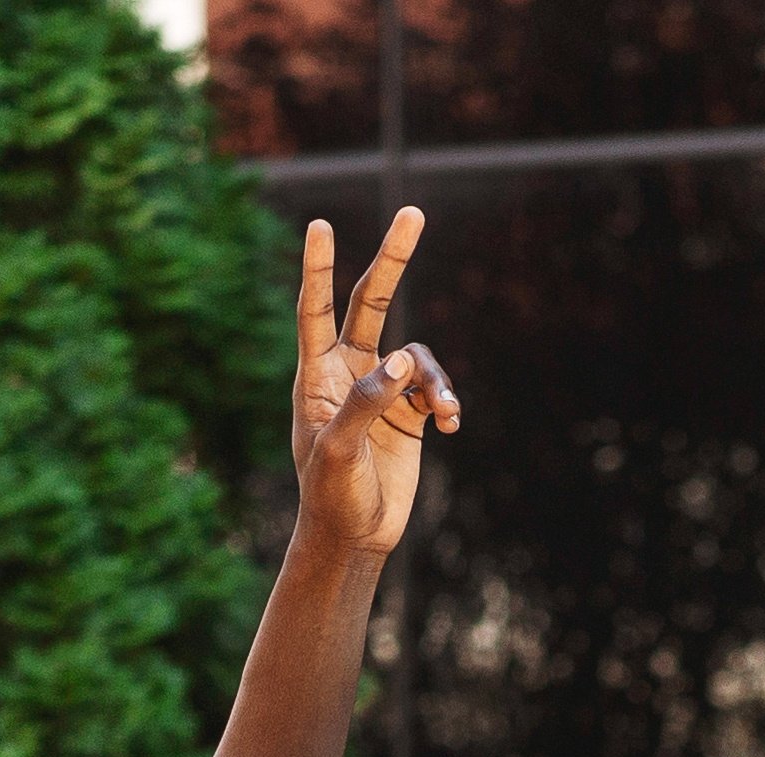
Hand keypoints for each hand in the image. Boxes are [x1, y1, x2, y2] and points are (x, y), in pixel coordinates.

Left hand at [291, 208, 463, 556]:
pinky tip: (451, 426)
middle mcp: (348, 370)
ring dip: (435, 377)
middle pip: (373, 301)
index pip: (314, 309)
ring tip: (444, 411)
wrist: (356, 535)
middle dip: (393, 259)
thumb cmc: (331, 494)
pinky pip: (435, 387)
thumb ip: (366, 401)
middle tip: (414, 212)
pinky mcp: (409, 411)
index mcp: (315, 374)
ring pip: (417, 354)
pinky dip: (446, 400)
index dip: (317, 268)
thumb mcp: (338, 449)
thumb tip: (401, 359)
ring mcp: (381, 389)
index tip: (319, 226)